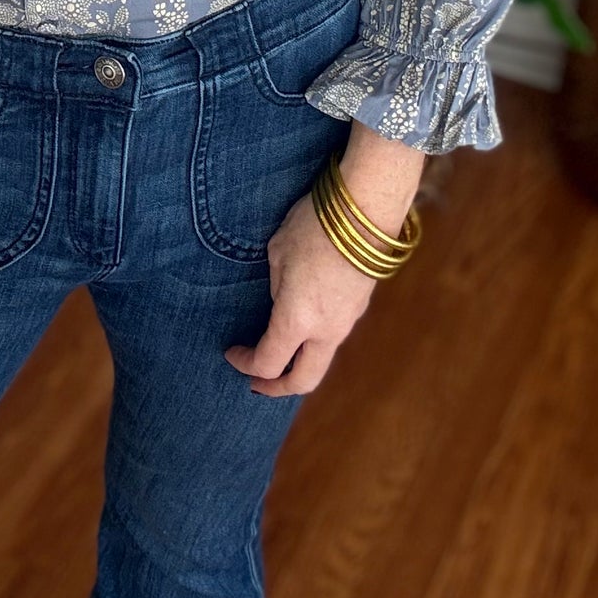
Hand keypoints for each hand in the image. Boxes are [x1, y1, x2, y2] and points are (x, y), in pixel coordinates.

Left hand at [224, 124, 424, 396]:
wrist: (365, 210)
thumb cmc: (313, 226)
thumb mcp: (278, 253)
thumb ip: (276, 288)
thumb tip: (281, 301)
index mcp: (297, 319)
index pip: (268, 363)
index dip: (246, 364)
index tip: (232, 353)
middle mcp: (326, 330)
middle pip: (304, 380)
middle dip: (278, 387)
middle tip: (258, 382)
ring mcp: (348, 321)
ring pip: (321, 359)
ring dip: (298, 362)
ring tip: (279, 350)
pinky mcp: (359, 306)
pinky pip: (333, 335)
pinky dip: (314, 341)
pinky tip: (304, 322)